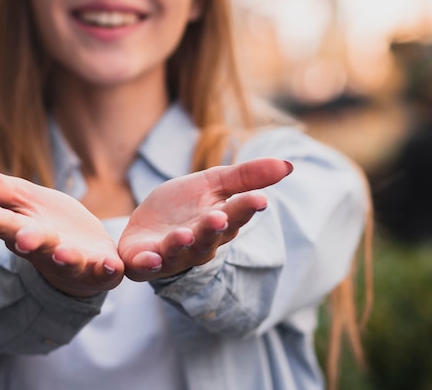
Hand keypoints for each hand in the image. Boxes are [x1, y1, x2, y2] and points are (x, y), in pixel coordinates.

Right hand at [0, 163, 123, 297]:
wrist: (85, 252)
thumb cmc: (49, 224)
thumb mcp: (24, 200)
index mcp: (23, 229)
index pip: (2, 223)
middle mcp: (45, 249)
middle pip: (34, 243)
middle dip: (28, 240)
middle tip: (22, 237)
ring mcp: (73, 261)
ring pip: (67, 260)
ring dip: (66, 257)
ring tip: (63, 252)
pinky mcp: (100, 269)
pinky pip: (105, 271)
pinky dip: (109, 270)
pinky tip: (114, 266)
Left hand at [117, 158, 292, 280]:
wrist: (145, 224)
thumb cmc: (184, 206)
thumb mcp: (212, 183)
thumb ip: (247, 176)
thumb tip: (288, 165)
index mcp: (219, 223)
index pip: (235, 215)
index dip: (246, 208)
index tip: (259, 199)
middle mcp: (199, 244)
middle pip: (209, 236)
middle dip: (214, 228)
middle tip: (220, 216)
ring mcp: (171, 255)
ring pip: (179, 252)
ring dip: (182, 245)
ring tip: (184, 234)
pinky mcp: (143, 261)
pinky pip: (144, 266)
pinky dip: (147, 264)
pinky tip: (148, 258)